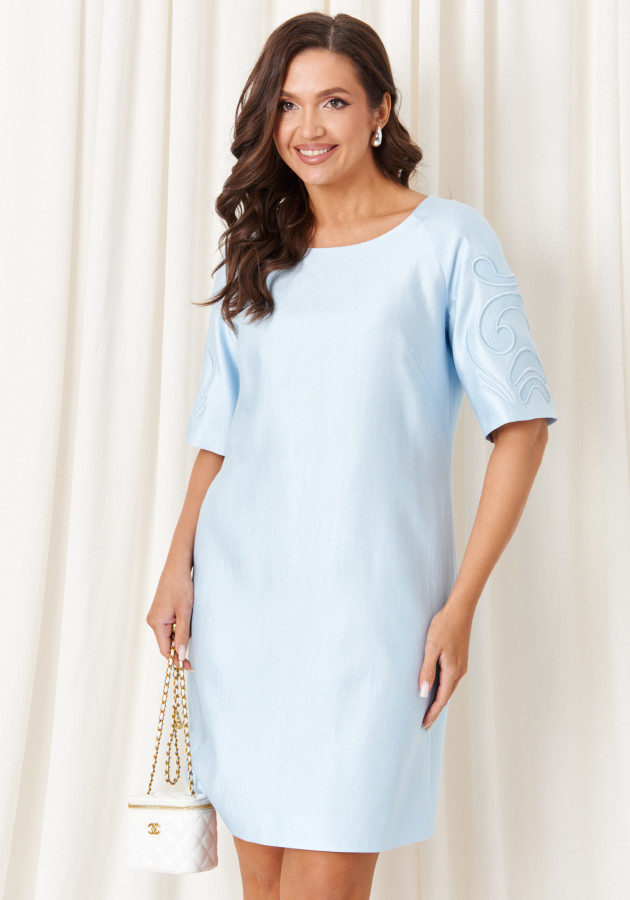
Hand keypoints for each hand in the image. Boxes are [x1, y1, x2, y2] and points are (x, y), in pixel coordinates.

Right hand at [146, 562, 194, 670]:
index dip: (176, 658)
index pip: (165, 649)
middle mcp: (153, 620)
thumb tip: (180, 656)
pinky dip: (181, 625)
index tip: (189, 666)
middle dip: (180, 645)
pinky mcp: (162, 610)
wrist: (178, 566)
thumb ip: (182, 635)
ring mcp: (157, 615)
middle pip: (167, 642)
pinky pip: (171, 624)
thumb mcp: (185, 613)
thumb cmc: (181, 586)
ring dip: (182, 634)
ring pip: (171, 633)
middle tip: (195, 654)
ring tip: (193, 622)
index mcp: (156, 623)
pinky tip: (189, 617)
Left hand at [418, 599, 472, 728]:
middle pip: (446, 696)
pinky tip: (437, 686)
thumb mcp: (431, 648)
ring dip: (440, 698)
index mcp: (452, 671)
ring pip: (449, 687)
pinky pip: (451, 678)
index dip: (432, 713)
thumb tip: (424, 693)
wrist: (459, 610)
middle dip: (435, 709)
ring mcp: (461, 665)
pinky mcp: (460, 658)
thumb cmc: (443, 626)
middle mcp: (459, 671)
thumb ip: (427, 671)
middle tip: (425, 722)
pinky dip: (443, 687)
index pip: (441, 699)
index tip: (424, 725)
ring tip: (429, 708)